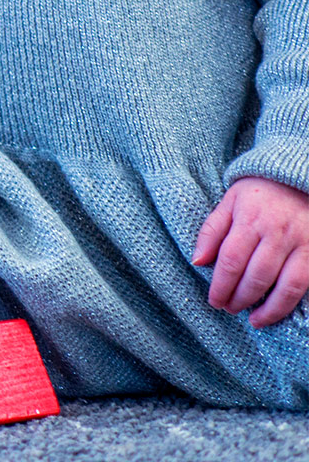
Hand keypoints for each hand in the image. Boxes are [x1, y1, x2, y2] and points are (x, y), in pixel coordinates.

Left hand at [194, 176, 308, 327]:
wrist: (298, 176)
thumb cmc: (260, 192)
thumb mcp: (230, 202)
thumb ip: (212, 231)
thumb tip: (197, 261)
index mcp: (250, 218)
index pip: (231, 260)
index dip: (221, 285)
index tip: (214, 300)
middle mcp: (277, 232)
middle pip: (256, 275)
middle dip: (240, 298)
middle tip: (228, 308)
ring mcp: (302, 242)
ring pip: (285, 285)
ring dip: (267, 308)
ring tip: (253, 319)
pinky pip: (304, 284)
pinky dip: (290, 303)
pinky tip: (276, 311)